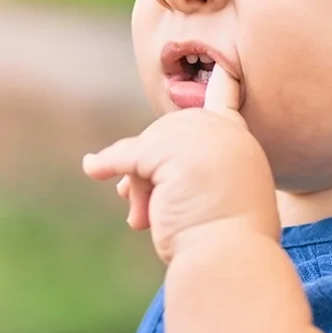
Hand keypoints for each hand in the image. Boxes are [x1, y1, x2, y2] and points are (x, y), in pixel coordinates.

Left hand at [81, 70, 275, 262]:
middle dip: (149, 172)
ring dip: (139, 186)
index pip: (227, 104)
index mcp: (240, 145)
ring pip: (147, 150)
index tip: (222, 71)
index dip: (222, 87)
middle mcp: (224, 133)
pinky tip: (91, 167)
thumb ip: (182, 175)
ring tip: (143, 219)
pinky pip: (129, 157)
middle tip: (142, 214)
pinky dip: (107, 165)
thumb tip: (125, 177)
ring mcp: (199, 137)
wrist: (228, 261)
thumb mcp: (207, 198)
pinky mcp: (169, 151)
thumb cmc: (220, 244)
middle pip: (165, 137)